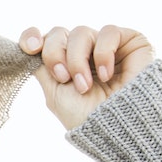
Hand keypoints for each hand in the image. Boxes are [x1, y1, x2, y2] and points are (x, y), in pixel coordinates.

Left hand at [19, 24, 153, 130]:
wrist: (122, 129)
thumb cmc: (89, 117)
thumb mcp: (55, 93)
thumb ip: (42, 67)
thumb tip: (31, 44)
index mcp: (66, 64)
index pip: (44, 39)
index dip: (32, 36)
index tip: (29, 47)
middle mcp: (85, 53)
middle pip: (59, 33)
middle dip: (55, 54)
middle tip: (63, 77)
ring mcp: (107, 46)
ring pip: (81, 32)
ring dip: (77, 59)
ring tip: (85, 85)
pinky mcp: (131, 42)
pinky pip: (109, 32)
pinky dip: (103, 53)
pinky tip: (106, 75)